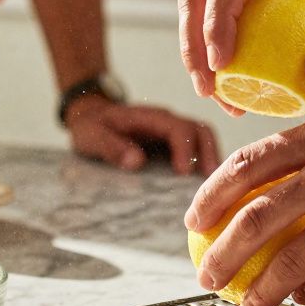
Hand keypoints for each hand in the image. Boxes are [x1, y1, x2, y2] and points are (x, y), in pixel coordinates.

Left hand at [66, 95, 220, 175]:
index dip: (185, 149)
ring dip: (210, 160)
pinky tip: (204, 188)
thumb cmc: (91, 126)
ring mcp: (171, 132)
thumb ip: (111, 146)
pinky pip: (195, 151)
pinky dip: (203, 165)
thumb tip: (137, 162)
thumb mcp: (92, 135)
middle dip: (208, 154)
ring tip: (214, 188)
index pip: (177, 128)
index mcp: (150, 118)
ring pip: (202, 140)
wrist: (90, 117)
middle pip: (199, 131)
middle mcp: (166, 122)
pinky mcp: (172, 145)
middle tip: (212, 183)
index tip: (184, 173)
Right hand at [178, 0, 304, 114]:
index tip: (222, 64)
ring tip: (219, 98)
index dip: (216, 22)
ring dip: (202, 55)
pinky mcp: (264, 4)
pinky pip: (231, 30)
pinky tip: (237, 95)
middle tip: (207, 88)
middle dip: (195, 43)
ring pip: (207, 13)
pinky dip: (225, 61)